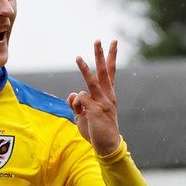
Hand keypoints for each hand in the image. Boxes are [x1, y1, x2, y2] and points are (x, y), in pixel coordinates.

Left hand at [68, 39, 122, 157]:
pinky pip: (80, 100)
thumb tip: (72, 95)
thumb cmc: (97, 130)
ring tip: (78, 57)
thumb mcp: (84, 115)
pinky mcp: (96, 110)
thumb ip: (77, 103)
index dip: (111, 57)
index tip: (113, 42)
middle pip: (104, 71)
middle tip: (98, 40)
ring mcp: (103, 102)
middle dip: (101, 55)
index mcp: (108, 95)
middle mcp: (108, 96)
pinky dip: (76, 104)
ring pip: (92, 82)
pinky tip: (82, 113)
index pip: (110, 72)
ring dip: (85, 69)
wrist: (107, 146)